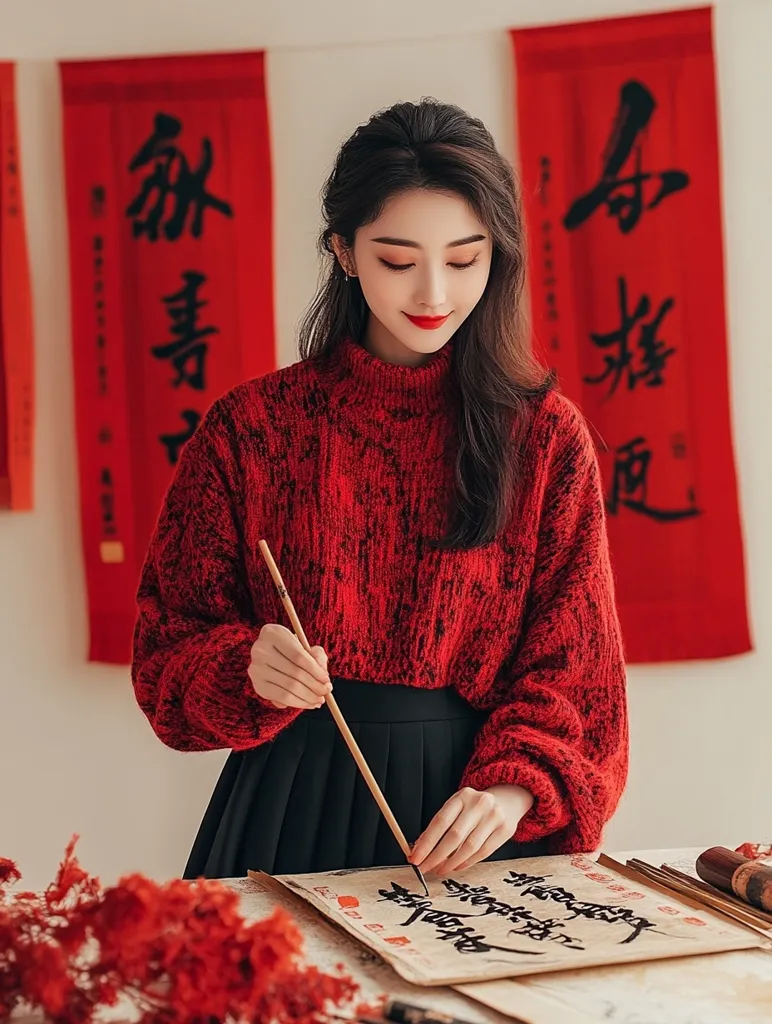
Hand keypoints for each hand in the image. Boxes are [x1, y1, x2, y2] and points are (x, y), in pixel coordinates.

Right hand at [248, 624, 330, 709]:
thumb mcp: (306, 645)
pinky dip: (298, 703)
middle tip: (326, 692)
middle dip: (314, 686)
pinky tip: (308, 703)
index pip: (298, 656)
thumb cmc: (292, 649)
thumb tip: (323, 674)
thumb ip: (317, 655)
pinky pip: (281, 698)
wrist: (271, 656)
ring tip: (319, 700)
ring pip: (289, 688)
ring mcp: (256, 669)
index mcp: (273, 634)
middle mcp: (260, 651)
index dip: (315, 670)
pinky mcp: (257, 686)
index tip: (327, 680)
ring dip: (308, 697)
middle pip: (294, 674)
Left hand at [409, 784, 533, 875]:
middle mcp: (479, 804)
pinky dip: (467, 862)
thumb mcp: (457, 807)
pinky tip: (456, 866)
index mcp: (462, 796)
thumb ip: (440, 825)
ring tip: (439, 869)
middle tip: (425, 867)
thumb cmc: (474, 807)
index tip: (415, 857)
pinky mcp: (505, 830)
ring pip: (469, 847)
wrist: (507, 799)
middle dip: (436, 856)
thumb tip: (420, 848)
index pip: (440, 822)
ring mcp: (494, 816)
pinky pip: (483, 852)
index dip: (426, 842)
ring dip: (451, 863)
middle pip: (454, 836)